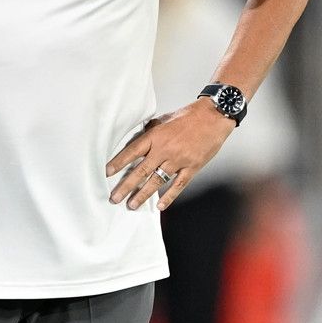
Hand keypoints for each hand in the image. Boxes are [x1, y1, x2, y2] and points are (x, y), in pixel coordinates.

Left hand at [106, 99, 234, 210]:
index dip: (119, 163)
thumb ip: (151, 130)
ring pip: (157, 181)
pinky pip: (177, 185)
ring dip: (142, 195)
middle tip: (114, 198)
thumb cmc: (189, 116)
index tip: (107, 173)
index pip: (132, 152)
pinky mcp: (192, 167)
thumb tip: (139, 136)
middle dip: (126, 186)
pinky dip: (168, 196)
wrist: (214, 116)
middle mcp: (164, 150)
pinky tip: (159, 206)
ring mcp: (178, 160)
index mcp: (155, 136)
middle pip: (141, 171)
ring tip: (131, 205)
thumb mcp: (165, 119)